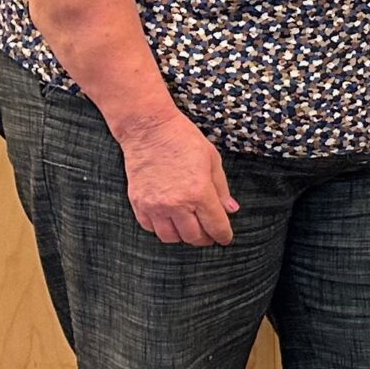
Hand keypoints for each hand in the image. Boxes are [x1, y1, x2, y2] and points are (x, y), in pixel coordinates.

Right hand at [117, 107, 238, 246]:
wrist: (149, 130)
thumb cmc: (184, 140)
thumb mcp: (212, 160)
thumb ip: (222, 189)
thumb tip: (231, 210)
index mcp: (199, 192)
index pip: (215, 226)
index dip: (223, 236)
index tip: (225, 238)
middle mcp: (177, 203)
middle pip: (193, 237)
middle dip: (205, 238)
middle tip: (208, 234)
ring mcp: (155, 205)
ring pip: (171, 237)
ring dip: (182, 236)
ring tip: (189, 228)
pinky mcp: (139, 203)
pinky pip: (150, 228)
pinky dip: (161, 229)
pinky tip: (169, 220)